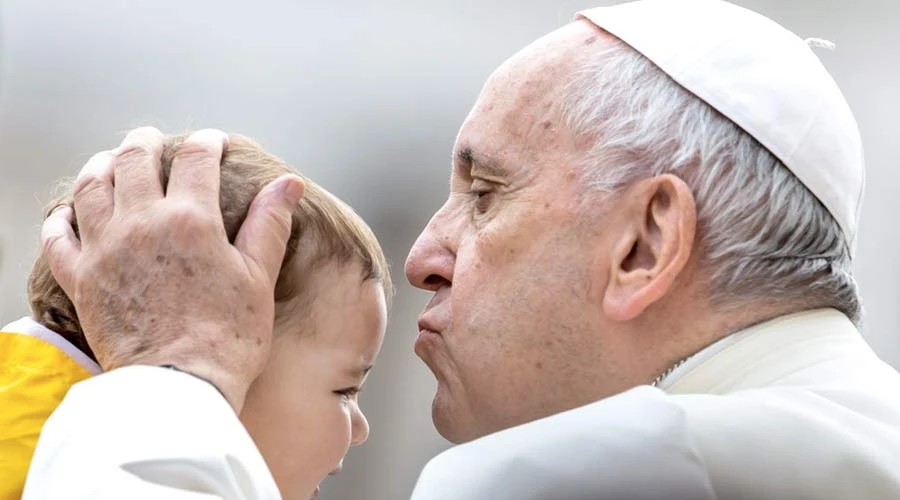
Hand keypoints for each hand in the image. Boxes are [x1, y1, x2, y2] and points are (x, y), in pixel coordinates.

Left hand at [40, 127, 304, 411]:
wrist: (180, 387)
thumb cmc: (228, 337)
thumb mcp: (258, 276)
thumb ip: (269, 223)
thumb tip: (288, 182)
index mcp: (191, 219)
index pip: (196, 160)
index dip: (208, 143)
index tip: (214, 141)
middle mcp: (142, 223)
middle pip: (135, 160)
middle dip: (145, 142)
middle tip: (152, 138)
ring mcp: (105, 249)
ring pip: (92, 187)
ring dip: (100, 166)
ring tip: (108, 160)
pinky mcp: (81, 280)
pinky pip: (58, 238)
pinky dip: (60, 219)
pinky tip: (67, 212)